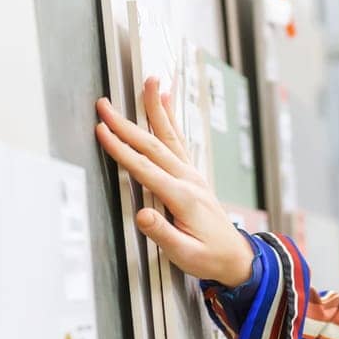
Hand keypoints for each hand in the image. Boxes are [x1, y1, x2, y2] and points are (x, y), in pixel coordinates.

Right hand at [94, 76, 254, 286]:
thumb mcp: (184, 254)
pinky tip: (164, 100)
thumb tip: (141, 216)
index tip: (102, 131)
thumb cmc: (208, 257)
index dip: (121, 150)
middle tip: (104, 104)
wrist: (236, 257)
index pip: (145, 169)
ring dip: (155, 108)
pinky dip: (169, 118)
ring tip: (149, 81)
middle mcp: (189, 180)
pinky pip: (178, 140)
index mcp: (183, 198)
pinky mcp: (193, 174)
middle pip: (152, 146)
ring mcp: (192, 175)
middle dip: (126, 124)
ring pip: (169, 136)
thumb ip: (162, 234)